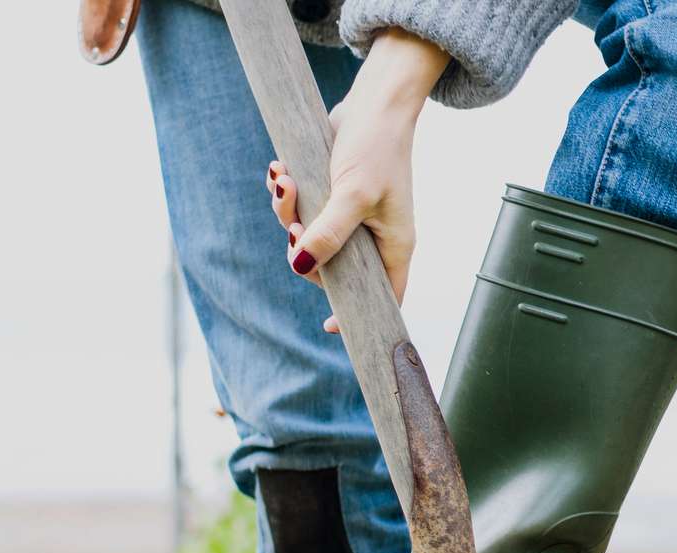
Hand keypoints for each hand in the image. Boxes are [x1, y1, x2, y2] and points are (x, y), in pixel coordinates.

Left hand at [265, 28, 448, 331]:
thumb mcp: (352, 195)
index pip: (384, 297)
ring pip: (312, 236)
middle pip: (334, 267)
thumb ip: (328, 234)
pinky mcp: (334, 195)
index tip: (329, 326)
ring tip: (283, 181)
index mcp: (394, 246)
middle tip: (291, 226)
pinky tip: (282, 171)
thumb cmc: (376, 149)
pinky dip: (289, 195)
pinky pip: (304, 210)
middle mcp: (375, 236)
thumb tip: (300, 267)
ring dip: (287, 212)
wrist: (375, 102)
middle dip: (303, 248)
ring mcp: (355, 216)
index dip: (358, 314)